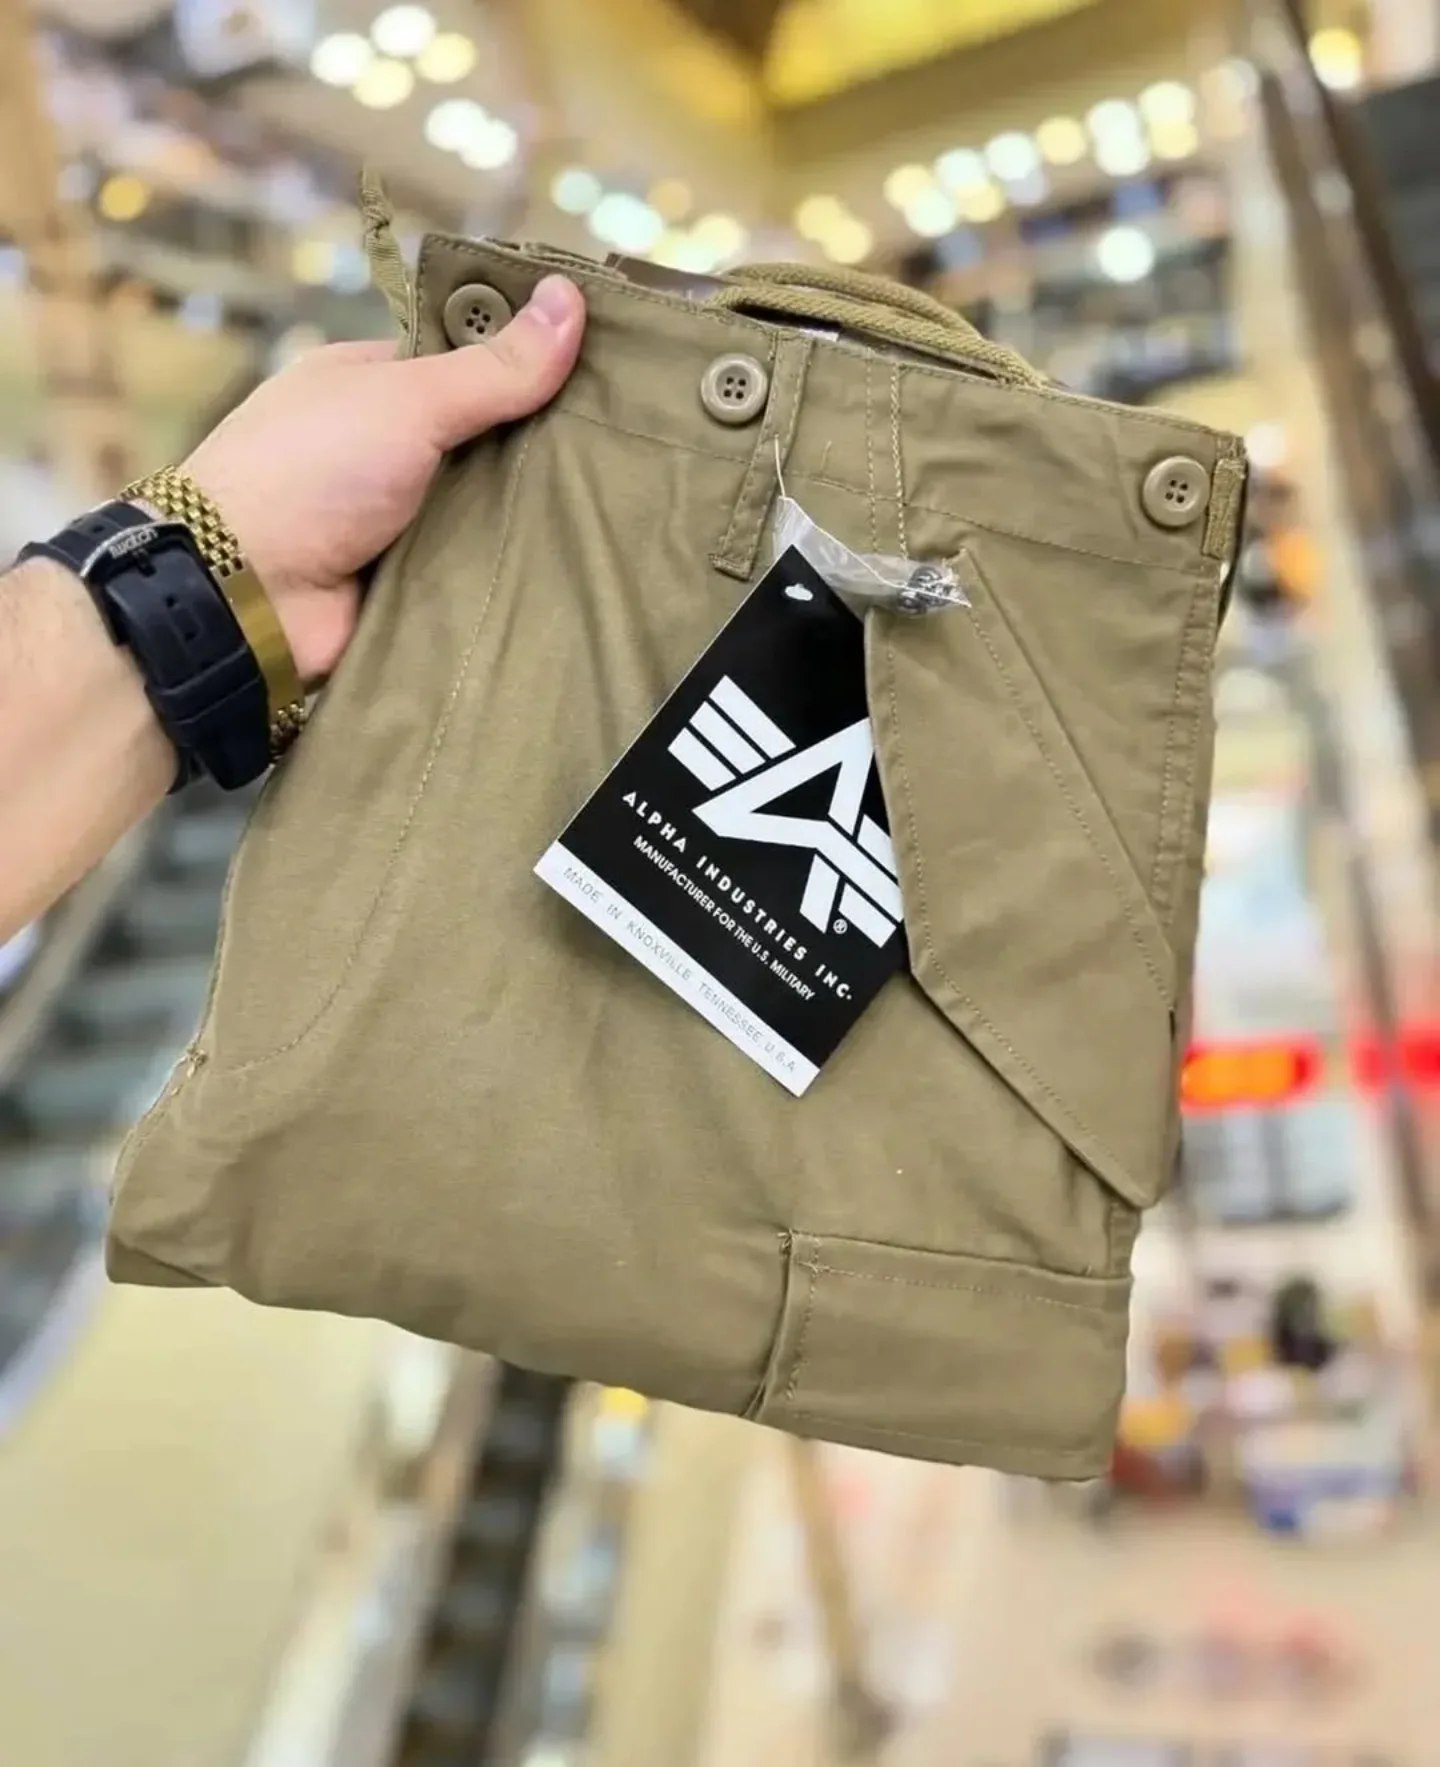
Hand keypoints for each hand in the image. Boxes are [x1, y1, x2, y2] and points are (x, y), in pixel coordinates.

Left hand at [182, 274, 584, 683]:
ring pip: (484, 510)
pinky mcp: (407, 582)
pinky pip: (473, 569)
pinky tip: (580, 563)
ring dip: (531, 516)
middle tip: (627, 448)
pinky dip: (510, 569)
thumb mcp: (408, 401)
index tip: (601, 372)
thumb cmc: (310, 471)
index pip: (465, 364)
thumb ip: (492, 367)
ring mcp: (393, 519)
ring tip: (625, 508)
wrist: (244, 595)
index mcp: (367, 384)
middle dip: (539, 448)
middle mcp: (381, 448)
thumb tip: (570, 297)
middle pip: (482, 441)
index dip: (526, 366)